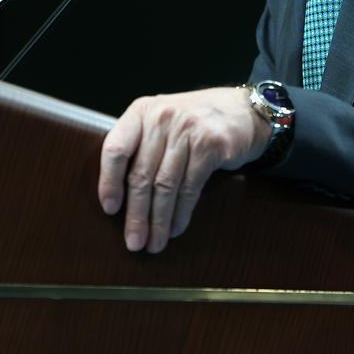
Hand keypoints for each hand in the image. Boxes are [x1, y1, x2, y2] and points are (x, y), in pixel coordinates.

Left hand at [98, 87, 269, 253]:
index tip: (110, 209)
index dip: (109, 182)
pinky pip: (190, 187)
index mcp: (142, 110)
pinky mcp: (210, 145)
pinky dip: (181, 213)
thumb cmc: (195, 122)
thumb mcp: (162, 121)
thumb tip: (118, 196)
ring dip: (159, 221)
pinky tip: (177, 228)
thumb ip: (140, 145)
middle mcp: (162, 117)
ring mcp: (187, 129)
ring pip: (165, 185)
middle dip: (136, 214)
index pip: (115, 148)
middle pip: (141, 174)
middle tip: (134, 242)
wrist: (244, 111)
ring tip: (155, 243)